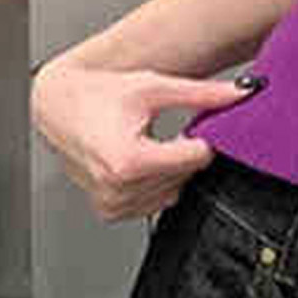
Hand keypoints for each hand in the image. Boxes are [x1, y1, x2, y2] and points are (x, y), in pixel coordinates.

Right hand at [31, 60, 263, 220]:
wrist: (55, 105)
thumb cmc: (97, 94)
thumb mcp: (153, 86)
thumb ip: (202, 94)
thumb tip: (241, 93)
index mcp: (128, 161)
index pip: (197, 158)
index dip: (202, 138)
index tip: (194, 125)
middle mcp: (118, 188)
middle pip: (186, 175)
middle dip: (184, 152)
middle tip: (165, 129)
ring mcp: (112, 203)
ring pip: (173, 191)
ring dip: (170, 168)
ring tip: (148, 142)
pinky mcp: (109, 211)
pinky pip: (153, 202)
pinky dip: (155, 183)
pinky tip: (139, 160)